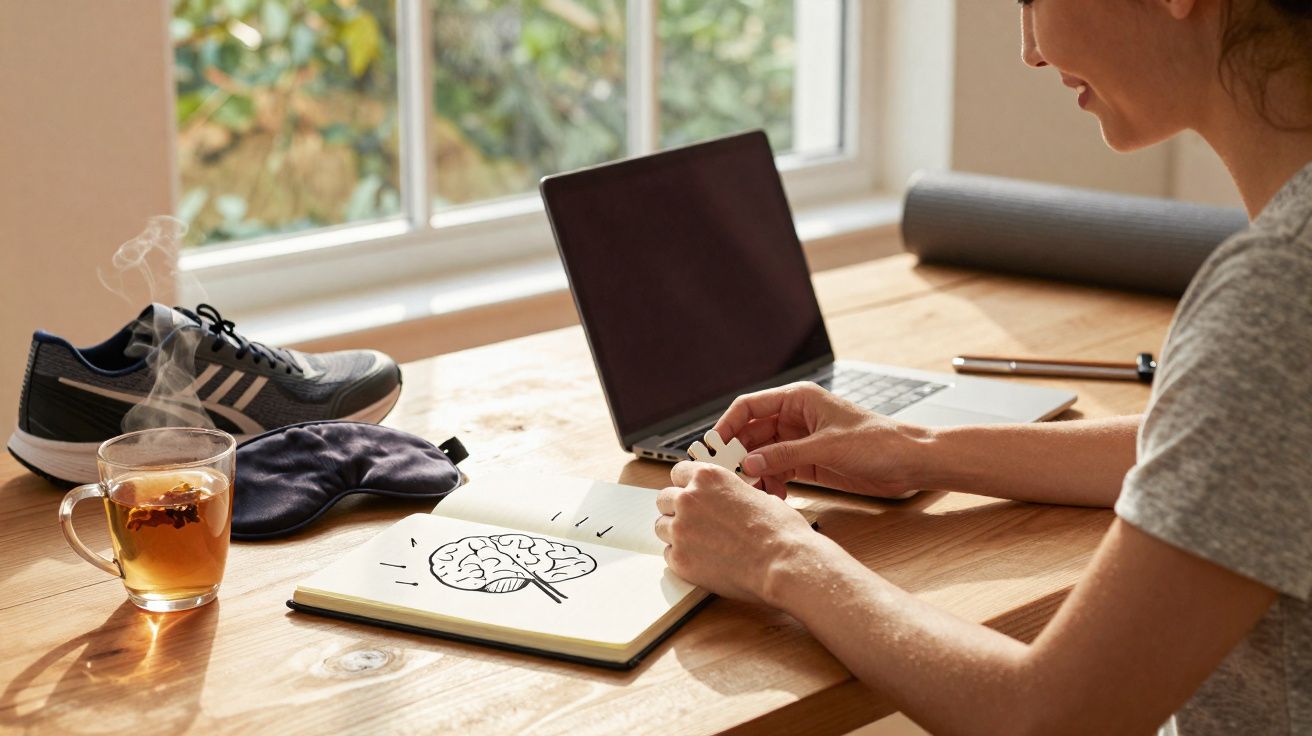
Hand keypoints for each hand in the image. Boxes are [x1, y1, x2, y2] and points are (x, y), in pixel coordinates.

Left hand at [655, 461, 819, 604]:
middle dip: (676, 508)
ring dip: (676, 532)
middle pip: (664, 498)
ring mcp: (681, 529)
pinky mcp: (679, 559)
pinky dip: (682, 557)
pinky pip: (669, 554)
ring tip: (699, 543)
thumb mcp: (758, 495)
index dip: (686, 484)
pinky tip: (702, 560)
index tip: (690, 492)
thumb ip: (731, 494)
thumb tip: (729, 499)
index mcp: (709, 477)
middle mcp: (689, 498)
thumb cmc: (779, 531)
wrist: (782, 563)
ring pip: (662, 527)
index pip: (678, 472)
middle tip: (693, 521)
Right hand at [715, 381, 931, 498]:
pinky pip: (779, 470)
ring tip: (753, 492)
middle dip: (739, 453)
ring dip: (756, 472)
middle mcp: (796, 418)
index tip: (712, 447)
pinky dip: (772, 483)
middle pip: (752, 433)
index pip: (750, 407)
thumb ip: (786, 455)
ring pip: (764, 454)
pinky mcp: (810, 463)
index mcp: (798, 399)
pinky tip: (773, 497)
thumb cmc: (879, 442)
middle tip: (727, 476)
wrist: (911, 462)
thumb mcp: (827, 447)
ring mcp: (801, 441)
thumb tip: (749, 462)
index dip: (727, 425)